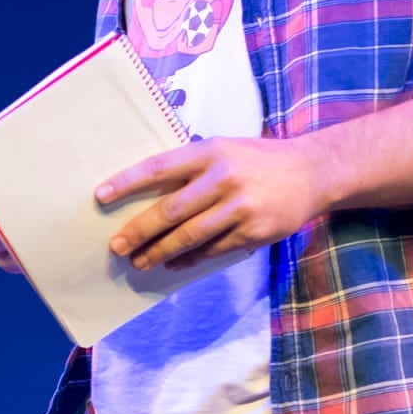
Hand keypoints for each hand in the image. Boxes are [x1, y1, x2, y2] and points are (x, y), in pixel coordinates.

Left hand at [98, 135, 325, 270]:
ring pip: (190, 236)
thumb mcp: (223, 149)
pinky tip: (172, 264)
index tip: (100, 196)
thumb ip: (190, 167)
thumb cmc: (255, 160)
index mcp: (210, 152)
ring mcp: (241, 207)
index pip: (159, 167)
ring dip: (160, 252)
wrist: (311, 172)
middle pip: (171, 210)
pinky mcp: (255, 232)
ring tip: (139, 261)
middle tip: (116, 245)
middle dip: (139, 231)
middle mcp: (224, 179)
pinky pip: (214, 250)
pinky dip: (190, 259)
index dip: (128, 182)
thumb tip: (145, 193)